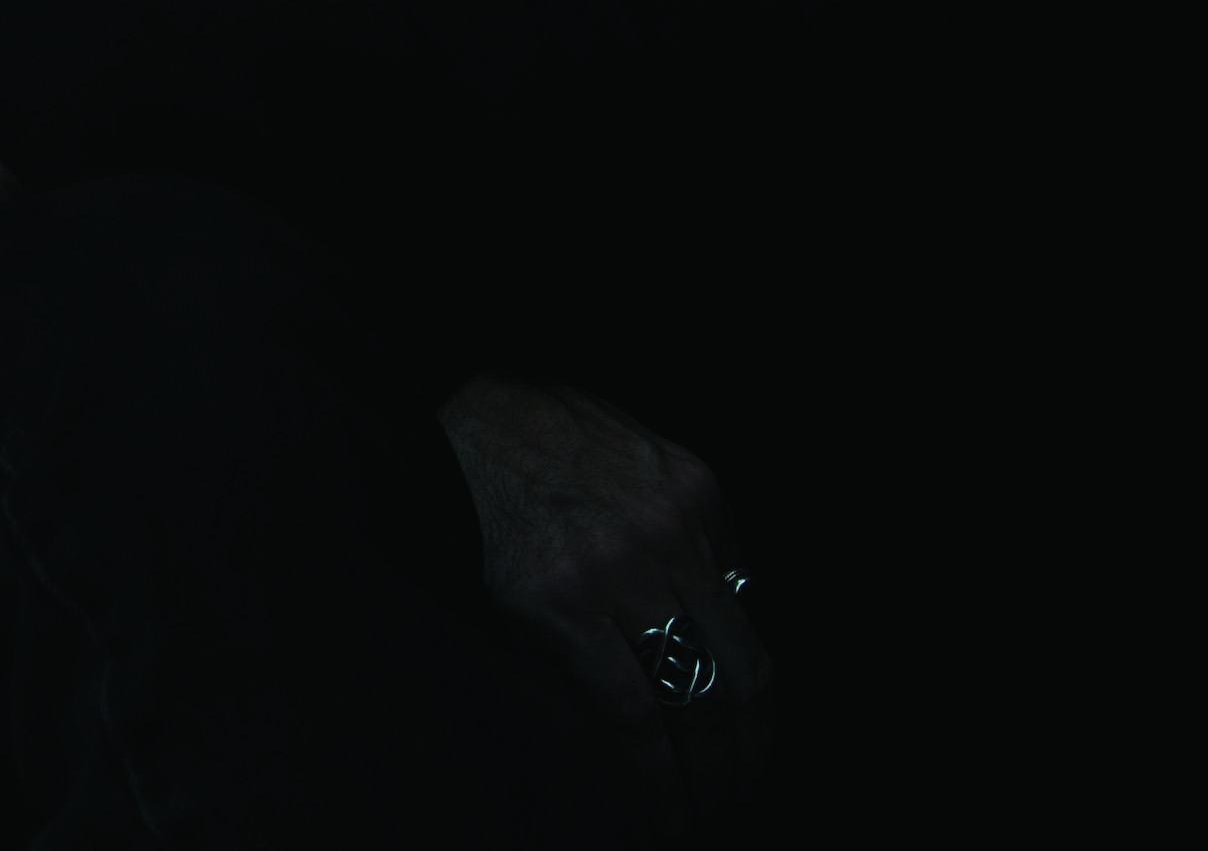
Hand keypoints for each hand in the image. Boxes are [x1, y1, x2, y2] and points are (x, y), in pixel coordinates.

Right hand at [439, 372, 775, 837]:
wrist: (463, 413)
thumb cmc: (542, 435)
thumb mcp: (636, 456)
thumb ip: (682, 524)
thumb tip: (717, 606)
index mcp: (696, 495)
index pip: (749, 620)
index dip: (757, 696)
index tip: (751, 736)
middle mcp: (672, 531)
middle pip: (739, 669)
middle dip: (748, 746)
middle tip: (741, 787)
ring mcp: (622, 567)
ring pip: (695, 697)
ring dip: (708, 770)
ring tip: (704, 807)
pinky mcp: (569, 601)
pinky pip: (632, 709)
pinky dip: (654, 772)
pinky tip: (661, 804)